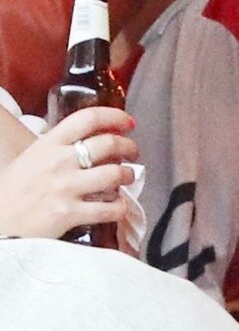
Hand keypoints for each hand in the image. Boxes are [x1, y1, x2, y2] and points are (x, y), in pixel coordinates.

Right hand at [0, 108, 137, 239]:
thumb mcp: (30, 159)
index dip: (115, 116)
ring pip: (114, 174)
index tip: (128, 123)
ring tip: (128, 177)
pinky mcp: (70, 213)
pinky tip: (119, 205)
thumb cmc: (10, 193)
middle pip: (108, 144)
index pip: (88, 118)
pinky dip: (120, 207)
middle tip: (133, 152)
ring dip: (128, 174)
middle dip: (129, 146)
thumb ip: (56, 149)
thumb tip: (84, 142)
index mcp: (48, 144)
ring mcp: (66, 187)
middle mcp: (59, 162)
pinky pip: (109, 208)